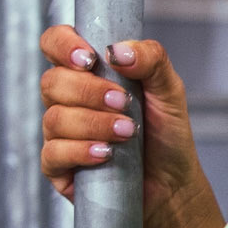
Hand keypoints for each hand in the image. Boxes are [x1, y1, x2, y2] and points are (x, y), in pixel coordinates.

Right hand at [40, 25, 206, 221]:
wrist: (174, 183)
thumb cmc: (166, 134)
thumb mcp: (169, 90)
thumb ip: (152, 60)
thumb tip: (118, 51)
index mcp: (86, 74)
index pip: (54, 44)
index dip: (63, 45)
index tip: (89, 59)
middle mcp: (66, 101)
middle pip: (53, 82)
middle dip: (89, 91)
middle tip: (124, 103)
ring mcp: (59, 134)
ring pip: (55, 118)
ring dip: (93, 123)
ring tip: (128, 133)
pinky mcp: (59, 168)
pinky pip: (54, 153)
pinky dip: (80, 151)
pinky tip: (105, 153)